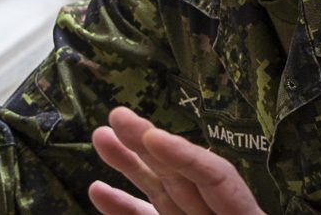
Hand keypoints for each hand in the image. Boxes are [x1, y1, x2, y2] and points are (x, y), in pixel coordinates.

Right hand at [88, 107, 262, 214]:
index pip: (216, 178)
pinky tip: (97, 188)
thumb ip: (223, 191)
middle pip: (182, 173)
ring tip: (100, 135)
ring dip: (129, 164)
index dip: (185, 156)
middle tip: (117, 114)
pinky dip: (122, 207)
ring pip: (159, 190)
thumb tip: (217, 176)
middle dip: (149, 143)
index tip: (152, 136)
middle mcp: (216, 213)